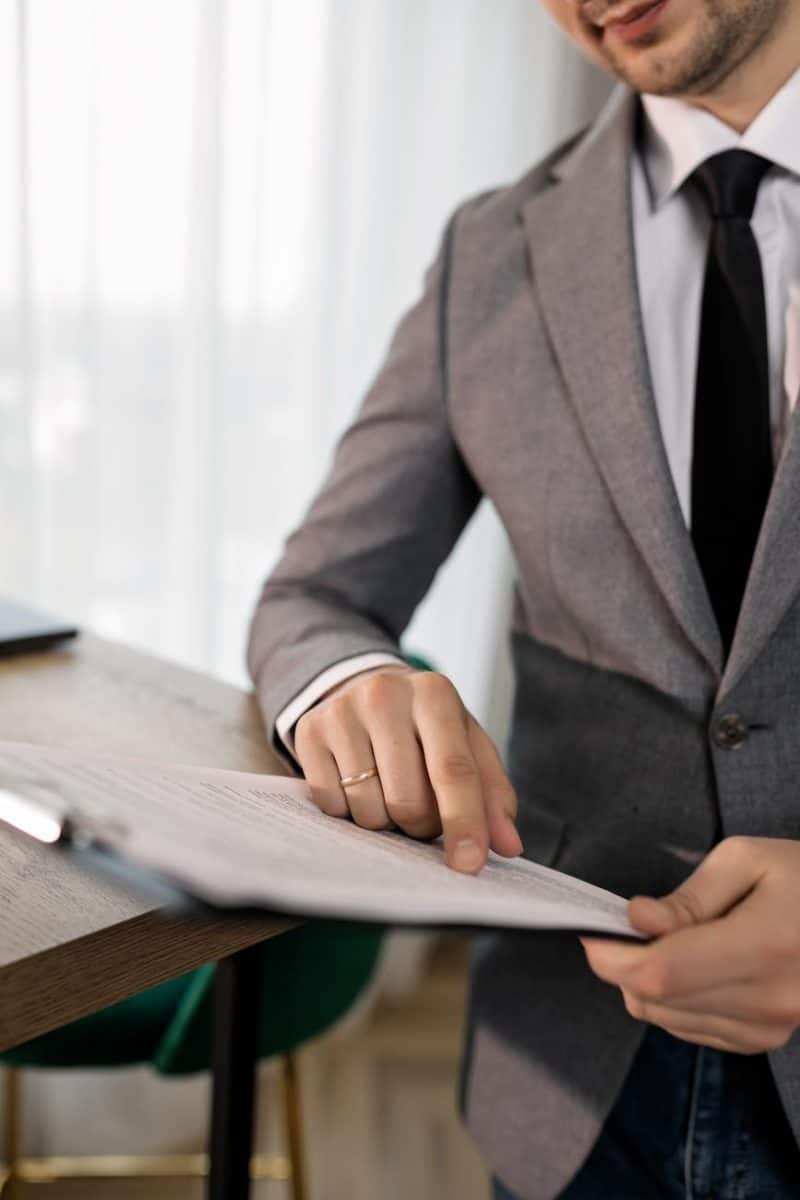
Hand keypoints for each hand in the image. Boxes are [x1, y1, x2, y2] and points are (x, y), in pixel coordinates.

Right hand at [294, 664, 522, 872]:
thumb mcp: (467, 745)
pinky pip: (332, 805)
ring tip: (389, 791)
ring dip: (385, 821)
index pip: (453, 770)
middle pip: (408, 801)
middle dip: (421, 825)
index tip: (469, 865)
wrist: (368, 688)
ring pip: (368, 810)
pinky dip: (350, 811)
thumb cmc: (426, 727)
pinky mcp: (309, 730)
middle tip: (421, 811)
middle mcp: (385, 694)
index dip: (464, 822)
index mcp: (435, 693)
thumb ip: (493, 795)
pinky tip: (358, 784)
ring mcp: (341, 711)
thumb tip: (507, 845)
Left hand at [581, 837, 799, 1053]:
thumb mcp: (746, 859)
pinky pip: (690, 1028)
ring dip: (646, 983)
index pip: (663, 973)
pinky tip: (691, 965)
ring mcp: (770, 1027)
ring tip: (668, 941)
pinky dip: (672, 999)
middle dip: (622, 965)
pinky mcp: (765, 1039)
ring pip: (666, 1019)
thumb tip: (637, 920)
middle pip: (657, 1000)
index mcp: (764, 946)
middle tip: (624, 928)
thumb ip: (687, 897)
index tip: (591, 932)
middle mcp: (770, 999)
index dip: (613, 958)